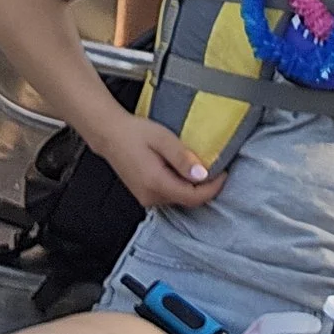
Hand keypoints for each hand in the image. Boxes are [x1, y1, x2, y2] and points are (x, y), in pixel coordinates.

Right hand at [97, 114, 228, 210]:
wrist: (109, 134)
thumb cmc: (135, 132)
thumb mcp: (163, 139)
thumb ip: (183, 158)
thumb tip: (202, 174)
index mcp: (156, 183)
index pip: (193, 197)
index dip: (213, 188)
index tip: (224, 172)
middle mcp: (150, 196)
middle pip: (188, 200)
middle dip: (205, 187)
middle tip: (216, 167)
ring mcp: (146, 198)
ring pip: (179, 199)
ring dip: (193, 187)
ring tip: (201, 166)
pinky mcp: (144, 195)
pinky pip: (170, 195)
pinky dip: (181, 186)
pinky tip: (184, 170)